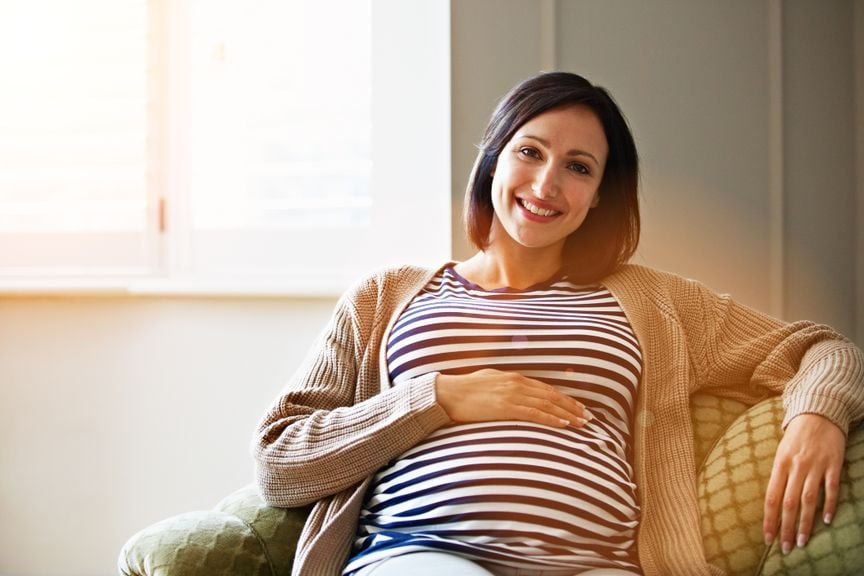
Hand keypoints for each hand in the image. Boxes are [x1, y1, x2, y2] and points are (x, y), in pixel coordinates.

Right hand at [434, 368, 592, 427]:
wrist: (447, 393)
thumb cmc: (464, 390)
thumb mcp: (488, 381)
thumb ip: (504, 386)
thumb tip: (514, 394)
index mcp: (513, 377)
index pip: (545, 388)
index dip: (564, 398)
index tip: (578, 406)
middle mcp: (516, 383)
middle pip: (551, 395)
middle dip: (572, 406)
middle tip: (588, 417)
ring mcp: (511, 394)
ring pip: (547, 404)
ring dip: (567, 414)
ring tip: (582, 423)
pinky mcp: (505, 407)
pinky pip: (534, 414)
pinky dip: (551, 419)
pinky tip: (563, 425)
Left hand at [763, 413, 845, 553]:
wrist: (817, 413)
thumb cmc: (796, 436)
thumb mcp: (781, 453)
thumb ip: (779, 476)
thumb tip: (774, 502)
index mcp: (779, 464)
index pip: (771, 497)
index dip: (769, 519)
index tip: (768, 538)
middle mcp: (796, 466)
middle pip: (789, 503)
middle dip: (786, 528)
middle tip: (786, 548)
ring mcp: (815, 465)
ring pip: (808, 499)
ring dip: (805, 523)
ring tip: (803, 541)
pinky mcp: (833, 464)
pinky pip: (831, 488)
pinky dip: (829, 505)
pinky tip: (827, 521)